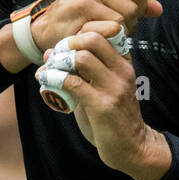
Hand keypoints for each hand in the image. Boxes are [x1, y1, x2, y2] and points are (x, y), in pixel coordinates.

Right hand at [29, 0, 161, 56]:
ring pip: (130, 10)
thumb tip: (157, 9)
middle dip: (138, 10)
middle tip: (123, 18)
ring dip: (127, 25)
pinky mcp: (83, 5)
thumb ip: (136, 0)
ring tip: (111, 26)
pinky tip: (103, 32)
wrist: (50, 27)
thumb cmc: (84, 10)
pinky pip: (116, 24)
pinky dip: (115, 34)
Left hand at [35, 23, 170, 179]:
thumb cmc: (114, 117)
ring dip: (59, 62)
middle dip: (68, 44)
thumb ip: (81, 72)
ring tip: (48, 71)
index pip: (103, 32)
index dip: (78, 35)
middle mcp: (122, 71)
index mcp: (124, 63)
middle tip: (55, 57)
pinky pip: (73, 83)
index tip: (64, 48)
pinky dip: (54, 79)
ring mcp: (114, 88)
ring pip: (82, 58)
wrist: (133, 147)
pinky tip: (45, 82)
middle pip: (92, 39)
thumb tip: (49, 54)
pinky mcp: (103, 106)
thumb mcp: (104, 88)